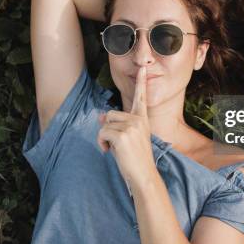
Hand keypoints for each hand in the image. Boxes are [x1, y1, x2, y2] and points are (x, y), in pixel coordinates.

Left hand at [97, 66, 155, 193]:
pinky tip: (110, 151)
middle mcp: (138, 120)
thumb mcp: (128, 138)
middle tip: (116, 145)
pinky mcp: (122, 135)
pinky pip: (102, 133)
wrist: (143, 175)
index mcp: (143, 119)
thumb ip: (117, 125)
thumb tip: (100, 116)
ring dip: (104, 137)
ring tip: (115, 149)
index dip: (142, 82)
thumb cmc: (135, 159)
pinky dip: (101, 143)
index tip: (144, 68)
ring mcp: (131, 127)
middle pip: (110, 114)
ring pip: (105, 124)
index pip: (141, 97)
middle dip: (107, 129)